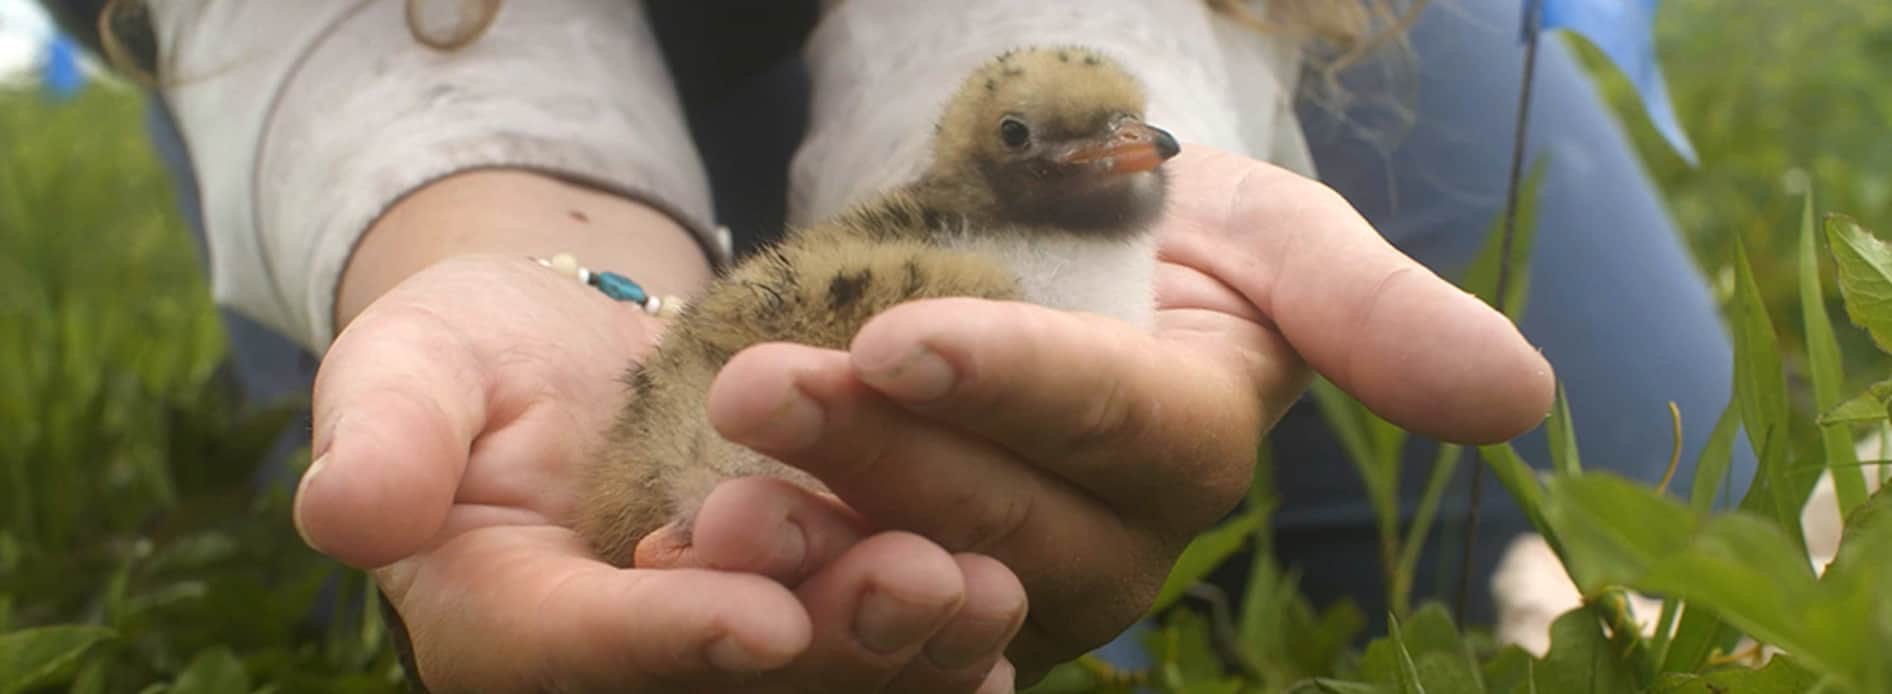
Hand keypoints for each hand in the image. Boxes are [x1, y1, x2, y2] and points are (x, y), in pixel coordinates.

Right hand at [297, 256, 1021, 691]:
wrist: (569, 359)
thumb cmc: (474, 357)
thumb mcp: (410, 366)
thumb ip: (387, 438)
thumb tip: (347, 510)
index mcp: (499, 627)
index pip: (576, 653)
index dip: (669, 640)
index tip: (762, 619)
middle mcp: (610, 668)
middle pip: (719, 688)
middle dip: (827, 648)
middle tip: (923, 586)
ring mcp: (700, 658)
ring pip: (806, 683)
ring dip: (902, 651)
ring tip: (984, 594)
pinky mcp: (780, 634)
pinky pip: (851, 661)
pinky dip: (926, 649)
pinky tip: (1000, 620)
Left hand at [672, 144, 1555, 681]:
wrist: (1042, 236)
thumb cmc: (1165, 219)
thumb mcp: (1273, 235)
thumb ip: (1374, 314)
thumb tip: (1525, 398)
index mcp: (1189, 447)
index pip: (1116, 429)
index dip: (1021, 389)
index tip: (905, 341)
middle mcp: (1103, 543)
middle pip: (996, 516)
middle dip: (880, 459)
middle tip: (760, 388)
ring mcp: (995, 578)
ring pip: (910, 578)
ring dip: (809, 540)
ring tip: (711, 489)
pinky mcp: (900, 588)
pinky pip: (833, 599)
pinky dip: (761, 576)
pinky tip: (678, 542)